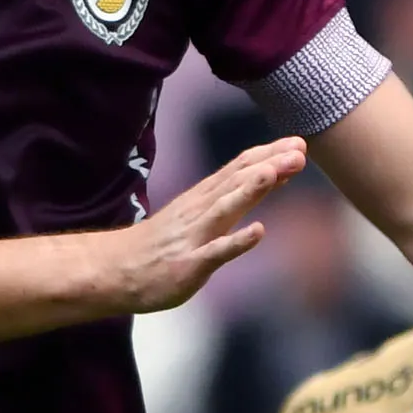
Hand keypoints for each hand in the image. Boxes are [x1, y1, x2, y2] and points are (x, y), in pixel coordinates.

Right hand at [99, 142, 306, 314]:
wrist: (112, 270)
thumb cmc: (163, 243)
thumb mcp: (200, 214)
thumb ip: (236, 196)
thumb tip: (276, 174)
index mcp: (203, 198)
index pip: (239, 169)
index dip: (268, 155)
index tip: (299, 142)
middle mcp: (199, 211)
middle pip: (236, 182)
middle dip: (269, 165)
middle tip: (299, 149)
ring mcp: (193, 237)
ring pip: (225, 208)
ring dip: (250, 190)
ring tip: (275, 172)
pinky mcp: (188, 265)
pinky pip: (214, 252)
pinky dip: (236, 241)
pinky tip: (258, 232)